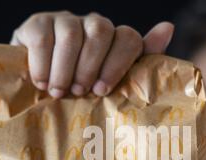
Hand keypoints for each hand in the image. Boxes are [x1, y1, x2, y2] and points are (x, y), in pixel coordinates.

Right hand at [11, 11, 173, 97]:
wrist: (40, 90)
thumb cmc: (81, 90)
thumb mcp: (110, 87)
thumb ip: (140, 63)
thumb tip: (168, 27)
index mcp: (115, 40)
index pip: (128, 38)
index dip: (118, 64)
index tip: (102, 90)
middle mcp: (92, 25)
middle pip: (100, 31)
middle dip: (90, 67)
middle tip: (79, 92)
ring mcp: (65, 20)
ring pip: (71, 35)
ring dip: (65, 70)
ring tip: (59, 93)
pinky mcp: (37, 23)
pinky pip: (43, 38)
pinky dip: (43, 64)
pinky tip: (42, 83)